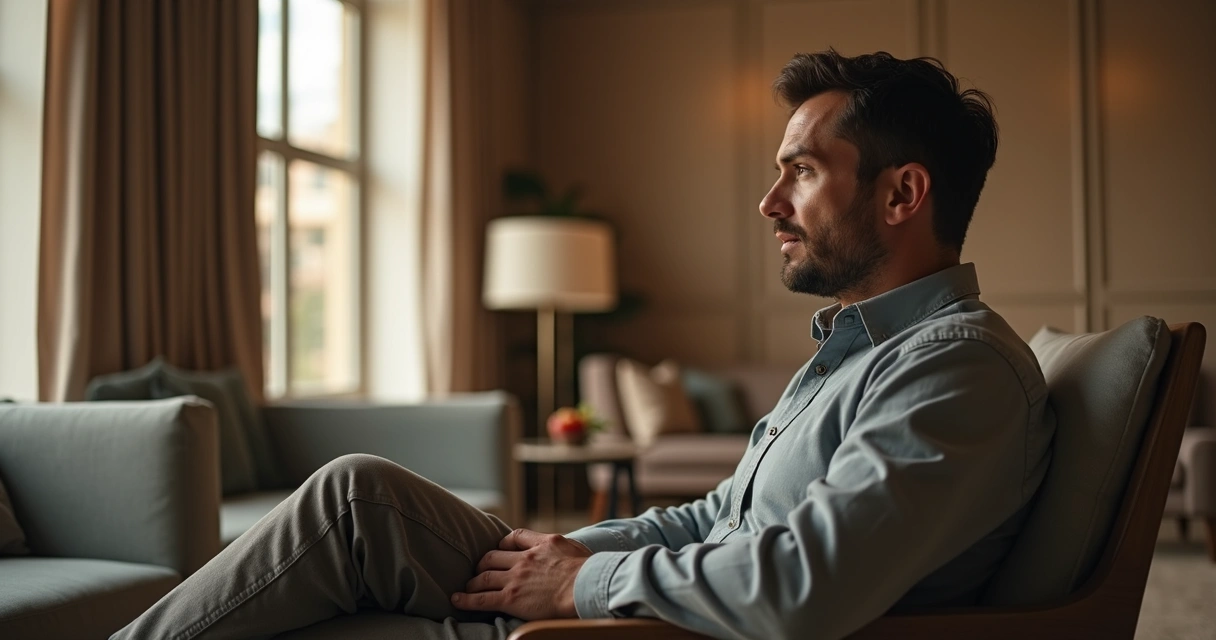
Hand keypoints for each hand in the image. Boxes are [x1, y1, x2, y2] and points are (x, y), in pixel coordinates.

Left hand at [452, 528, 591, 619]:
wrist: (586, 586)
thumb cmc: (589, 572)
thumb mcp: (576, 548)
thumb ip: (563, 548)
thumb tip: (566, 552)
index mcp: (542, 543)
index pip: (516, 536)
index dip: (504, 543)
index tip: (501, 550)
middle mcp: (525, 558)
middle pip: (493, 556)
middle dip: (483, 563)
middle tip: (479, 571)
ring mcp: (516, 577)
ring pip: (484, 576)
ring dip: (473, 582)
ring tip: (468, 588)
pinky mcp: (511, 598)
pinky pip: (482, 598)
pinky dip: (466, 599)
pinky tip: (457, 600)